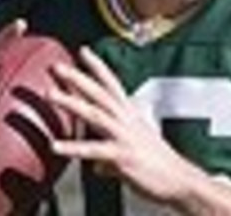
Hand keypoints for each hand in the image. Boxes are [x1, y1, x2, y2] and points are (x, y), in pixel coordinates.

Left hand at [48, 46, 203, 205]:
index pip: (112, 84)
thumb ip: (110, 153)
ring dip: (71, 102)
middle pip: (99, 92)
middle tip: (57, 65)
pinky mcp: (122, 155)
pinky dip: (73, 147)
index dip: (97, 67)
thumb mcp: (133, 150)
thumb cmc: (158, 165)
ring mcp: (124, 136)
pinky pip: (94, 150)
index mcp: (129, 114)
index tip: (83, 50)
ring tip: (50, 93)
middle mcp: (126, 120)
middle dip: (78, 77)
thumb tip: (97, 166)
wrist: (180, 181)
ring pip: (94, 113)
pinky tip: (55, 145)